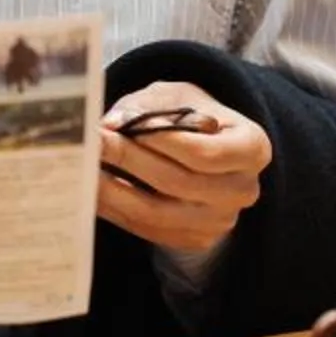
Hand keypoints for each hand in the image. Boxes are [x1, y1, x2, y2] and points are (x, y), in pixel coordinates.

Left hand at [95, 83, 270, 256]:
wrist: (204, 146)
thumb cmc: (192, 115)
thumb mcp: (178, 97)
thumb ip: (148, 106)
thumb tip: (110, 124)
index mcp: (252, 148)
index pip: (203, 153)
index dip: (158, 142)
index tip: (117, 126)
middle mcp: (243, 190)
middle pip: (178, 183)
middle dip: (129, 161)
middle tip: (91, 143)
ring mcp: (221, 222)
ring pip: (157, 212)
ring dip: (114, 191)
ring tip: (82, 169)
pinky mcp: (194, 239)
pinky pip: (148, 230)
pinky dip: (117, 211)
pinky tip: (92, 191)